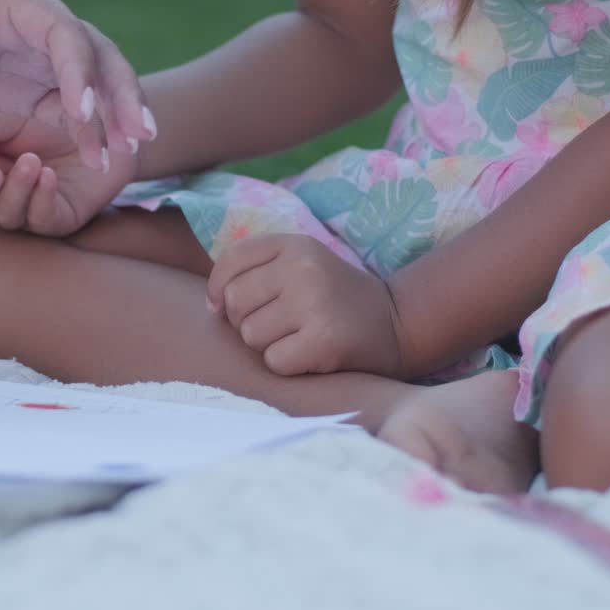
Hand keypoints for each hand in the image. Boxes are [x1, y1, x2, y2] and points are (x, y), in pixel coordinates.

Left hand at [0, 0, 156, 168]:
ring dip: (113, 115)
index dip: (78, 70)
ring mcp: (35, 55)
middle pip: (94, 54)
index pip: (62, 31)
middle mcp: (35, 25)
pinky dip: (88, 130)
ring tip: (133, 152)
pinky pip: (67, 107)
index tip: (83, 111)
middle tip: (140, 135)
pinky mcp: (26, 85)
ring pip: (91, 83)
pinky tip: (102, 156)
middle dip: (120, 93)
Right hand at [0, 112, 138, 236]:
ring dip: (15, 190)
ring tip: (32, 162)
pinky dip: (41, 198)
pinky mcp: (58, 220)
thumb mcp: (12, 115)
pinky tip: (48, 176)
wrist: (106, 125)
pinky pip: (42, 219)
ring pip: (6, 216)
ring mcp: (27, 210)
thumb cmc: (52, 117)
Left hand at [206, 233, 406, 377]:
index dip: (219, 290)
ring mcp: (314, 302)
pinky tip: (311, 354)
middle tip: (281, 324)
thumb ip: (254, 273)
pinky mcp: (324, 340)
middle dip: (247, 320)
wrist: (398, 323)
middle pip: (235, 302)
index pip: (230, 262)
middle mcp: (303, 267)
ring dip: (268, 345)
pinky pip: (273, 361)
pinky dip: (287, 365)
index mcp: (294, 244)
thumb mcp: (300, 267)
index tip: (227, 306)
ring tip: (299, 337)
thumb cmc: (334, 299)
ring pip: (251, 335)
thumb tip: (212, 306)